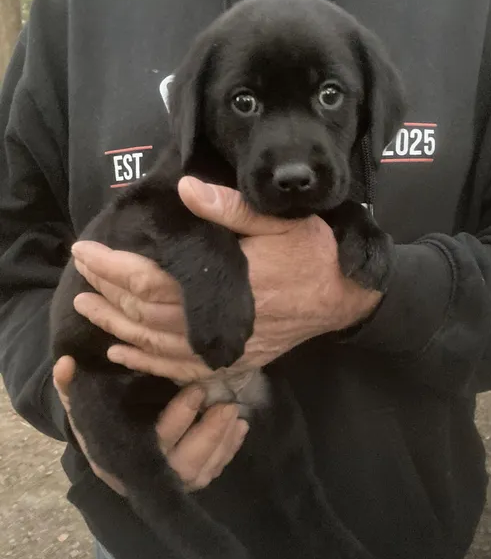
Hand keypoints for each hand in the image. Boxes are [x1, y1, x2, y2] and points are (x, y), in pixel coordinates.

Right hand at [52, 356, 247, 494]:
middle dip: (210, 434)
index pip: (158, 438)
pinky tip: (240, 429)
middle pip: (188, 460)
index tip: (198, 390)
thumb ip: (70, 387)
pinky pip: (213, 472)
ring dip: (223, 442)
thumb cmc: (99, 428)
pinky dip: (228, 452)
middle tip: (227, 406)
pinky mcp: (189, 482)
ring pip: (204, 469)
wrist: (109, 459)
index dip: (180, 416)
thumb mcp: (82, 409)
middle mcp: (151, 473)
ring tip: (236, 415)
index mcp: (126, 455)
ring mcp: (172, 482)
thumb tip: (65, 362)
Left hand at [69, 178, 380, 381]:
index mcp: (226, 282)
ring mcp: (226, 347)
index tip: (86, 250)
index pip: (153, 280)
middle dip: (107, 293)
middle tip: (80, 274)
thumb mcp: (278, 220)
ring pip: (157, 345)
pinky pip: (181, 369)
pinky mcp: (233, 361)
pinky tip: (124, 353)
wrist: (343, 297)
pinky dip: (148, 363)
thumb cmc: (312, 253)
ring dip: (118, 328)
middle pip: (146, 315)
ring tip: (88, 310)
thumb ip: (230, 207)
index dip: (114, 268)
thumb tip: (185, 189)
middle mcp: (220, 321)